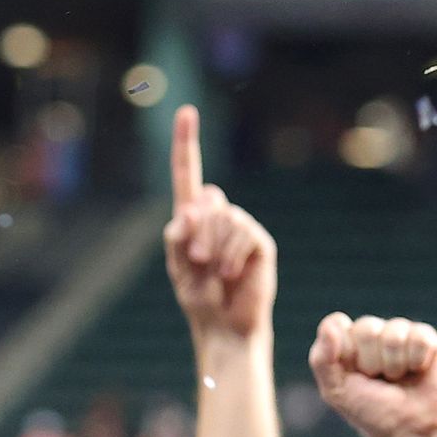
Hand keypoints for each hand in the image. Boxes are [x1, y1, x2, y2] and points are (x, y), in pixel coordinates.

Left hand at [164, 104, 275, 341]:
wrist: (224, 326)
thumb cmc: (198, 298)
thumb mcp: (176, 265)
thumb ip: (179, 232)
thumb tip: (203, 202)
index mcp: (194, 218)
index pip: (188, 174)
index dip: (186, 143)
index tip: (186, 111)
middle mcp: (220, 216)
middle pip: (206, 205)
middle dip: (196, 237)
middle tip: (197, 264)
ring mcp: (243, 228)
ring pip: (225, 219)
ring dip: (214, 250)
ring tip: (217, 275)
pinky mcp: (260, 243)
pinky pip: (243, 235)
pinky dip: (232, 257)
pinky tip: (233, 275)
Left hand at [310, 313, 436, 436]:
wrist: (407, 431)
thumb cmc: (370, 411)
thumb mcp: (335, 391)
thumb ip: (323, 358)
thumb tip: (337, 320)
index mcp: (348, 342)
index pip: (337, 325)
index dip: (346, 353)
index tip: (353, 374)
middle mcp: (375, 333)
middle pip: (366, 327)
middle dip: (371, 362)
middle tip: (378, 379)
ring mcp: (402, 333)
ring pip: (394, 334)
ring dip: (395, 366)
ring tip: (398, 378)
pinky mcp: (429, 339)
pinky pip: (419, 337)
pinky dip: (417, 361)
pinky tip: (418, 371)